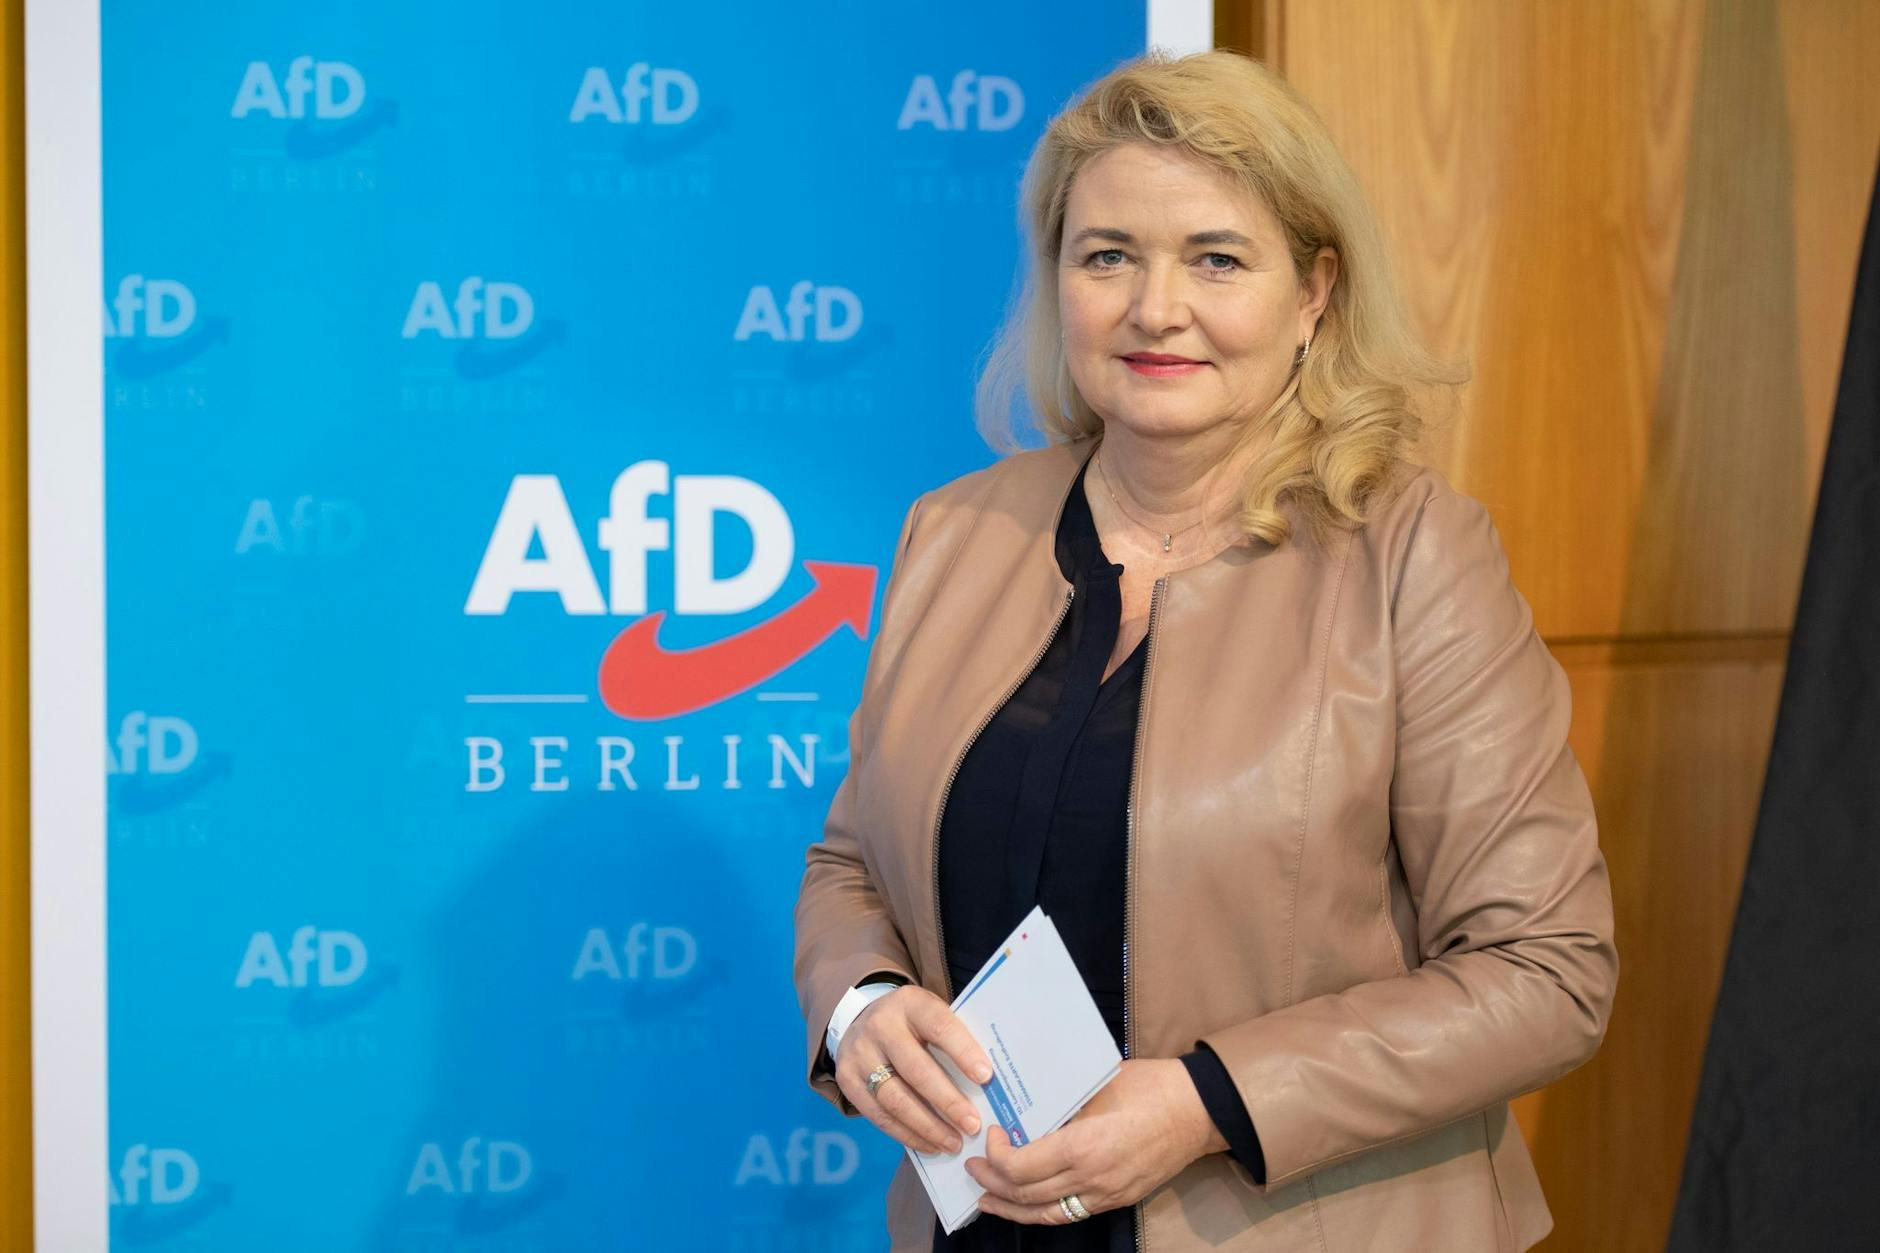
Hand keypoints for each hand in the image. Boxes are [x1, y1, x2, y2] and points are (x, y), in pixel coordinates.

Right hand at [834, 986, 996, 1156]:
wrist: (860, 1020)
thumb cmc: (912, 1023)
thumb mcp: (931, 1014)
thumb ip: (954, 1039)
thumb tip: (988, 1083)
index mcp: (910, 1004)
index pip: (939, 1027)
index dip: (963, 1052)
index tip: (986, 1077)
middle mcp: (881, 1026)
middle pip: (917, 1070)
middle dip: (948, 1102)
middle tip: (973, 1125)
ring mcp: (860, 1054)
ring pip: (895, 1099)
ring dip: (928, 1126)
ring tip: (954, 1143)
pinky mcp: (847, 1080)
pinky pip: (879, 1116)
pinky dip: (907, 1134)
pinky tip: (929, 1144)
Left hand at [965, 1058, 1225, 1223]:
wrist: (1198, 1110)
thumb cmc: (1150, 1087)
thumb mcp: (1095, 1085)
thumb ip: (1059, 1104)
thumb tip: (1023, 1109)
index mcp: (1083, 1147)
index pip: (1021, 1166)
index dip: (995, 1155)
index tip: (990, 1133)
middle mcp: (1091, 1179)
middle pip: (1026, 1194)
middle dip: (992, 1182)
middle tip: (972, 1167)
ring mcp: (1106, 1194)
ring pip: (1046, 1214)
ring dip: (1011, 1208)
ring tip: (986, 1200)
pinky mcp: (1117, 1199)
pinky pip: (1070, 1213)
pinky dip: (1041, 1212)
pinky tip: (1027, 1205)